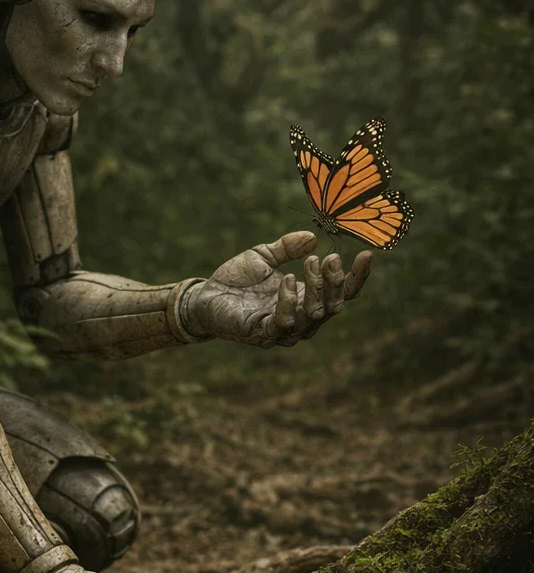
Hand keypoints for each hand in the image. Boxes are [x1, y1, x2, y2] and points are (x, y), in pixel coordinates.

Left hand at [181, 230, 370, 348]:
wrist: (206, 294)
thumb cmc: (237, 278)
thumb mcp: (265, 255)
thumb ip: (288, 247)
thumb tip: (313, 238)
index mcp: (307, 298)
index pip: (342, 293)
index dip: (357, 277)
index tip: (368, 254)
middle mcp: (301, 318)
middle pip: (333, 306)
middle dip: (334, 281)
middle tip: (329, 258)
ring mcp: (284, 330)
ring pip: (313, 315)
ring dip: (315, 288)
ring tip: (308, 263)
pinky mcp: (263, 334)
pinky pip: (284, 322)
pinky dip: (289, 301)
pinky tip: (287, 280)